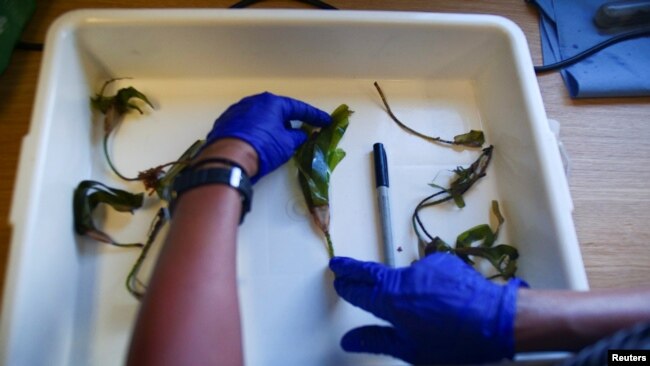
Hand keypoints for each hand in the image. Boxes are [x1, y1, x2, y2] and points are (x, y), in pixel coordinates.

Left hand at [206, 92, 331, 181]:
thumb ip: (297, 137)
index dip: (314, 116)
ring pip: (260, 118)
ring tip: (279, 139)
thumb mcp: (287, 144)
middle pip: (277, 111)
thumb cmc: (262, 148)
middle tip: (301, 130)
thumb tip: (300, 135)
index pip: (298, 108)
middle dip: (290, 121)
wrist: (228, 159)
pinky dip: (256, 132)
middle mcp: (253, 102)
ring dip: (271, 127)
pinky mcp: (224, 124)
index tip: (325, 121)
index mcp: (271, 102)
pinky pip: (247, 126)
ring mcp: (236, 112)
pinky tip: (259, 143)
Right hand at [329, 253, 526, 364]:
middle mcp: (404, 278)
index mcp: (391, 301)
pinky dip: (428, 284)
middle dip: (353, 269)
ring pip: (405, 277)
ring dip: (406, 289)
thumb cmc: (455, 341)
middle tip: (340, 265)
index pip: (359, 290)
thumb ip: (376, 340)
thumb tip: (350, 340)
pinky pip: (428, 273)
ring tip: (425, 312)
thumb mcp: (411, 350)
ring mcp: (424, 267)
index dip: (346, 285)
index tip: (338, 280)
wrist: (496, 320)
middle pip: (372, 272)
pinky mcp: (443, 262)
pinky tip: (442, 302)